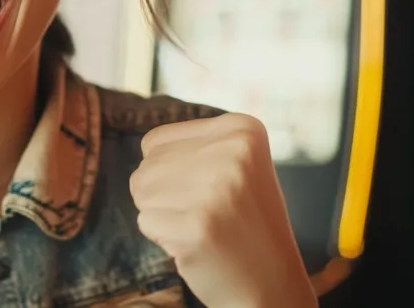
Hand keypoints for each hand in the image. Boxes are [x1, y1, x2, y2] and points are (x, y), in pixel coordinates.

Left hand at [130, 113, 315, 307]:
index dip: (171, 173)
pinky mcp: (198, 226)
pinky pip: (146, 221)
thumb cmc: (242, 221)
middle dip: (165, 195)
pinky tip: (197, 244)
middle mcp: (233, 151)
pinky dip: (163, 237)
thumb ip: (191, 146)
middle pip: (147, 165)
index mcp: (243, 129)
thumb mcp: (234, 165)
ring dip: (162, 214)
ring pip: (141, 190)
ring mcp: (216, 189)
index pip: (155, 141)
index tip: (212, 191)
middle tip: (207, 214)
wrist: (272, 283)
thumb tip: (145, 148)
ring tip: (201, 226)